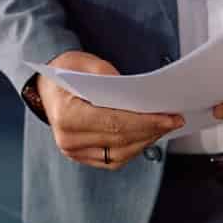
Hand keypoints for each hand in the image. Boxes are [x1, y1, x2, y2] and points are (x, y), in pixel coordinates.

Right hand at [37, 52, 186, 170]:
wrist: (47, 87)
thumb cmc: (69, 71)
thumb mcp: (86, 62)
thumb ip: (109, 76)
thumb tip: (138, 94)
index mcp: (66, 115)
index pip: (114, 123)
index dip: (146, 121)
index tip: (171, 117)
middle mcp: (68, 139)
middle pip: (120, 140)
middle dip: (151, 130)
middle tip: (176, 120)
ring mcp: (73, 151)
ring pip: (119, 155)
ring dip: (145, 141)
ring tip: (165, 127)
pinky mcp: (81, 156)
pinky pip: (113, 159)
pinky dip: (133, 149)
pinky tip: (149, 136)